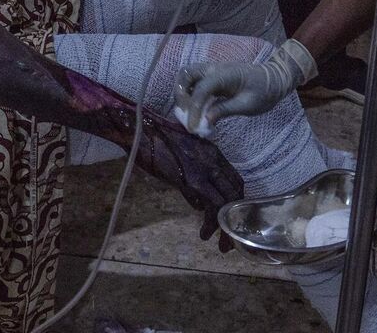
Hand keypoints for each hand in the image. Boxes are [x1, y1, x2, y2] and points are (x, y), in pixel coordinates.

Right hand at [133, 107, 245, 241]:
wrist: (140, 131)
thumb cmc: (156, 142)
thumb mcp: (181, 157)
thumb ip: (193, 177)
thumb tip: (198, 203)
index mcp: (213, 154)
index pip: (236, 181)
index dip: (236, 202)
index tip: (231, 217)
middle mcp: (213, 162)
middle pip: (235, 194)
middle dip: (236, 218)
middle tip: (231, 239)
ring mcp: (203, 171)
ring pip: (225, 203)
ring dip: (225, 226)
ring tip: (221, 245)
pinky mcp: (190, 180)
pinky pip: (209, 205)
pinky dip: (210, 222)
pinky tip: (204, 233)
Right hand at [175, 40, 316, 133]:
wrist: (274, 80)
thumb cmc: (264, 92)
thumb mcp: (248, 105)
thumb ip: (225, 110)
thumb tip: (205, 120)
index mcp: (224, 74)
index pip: (201, 89)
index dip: (194, 109)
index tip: (193, 127)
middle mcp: (214, 68)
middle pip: (185, 74)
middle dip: (180, 95)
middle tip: (185, 116)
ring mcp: (212, 70)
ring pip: (187, 76)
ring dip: (182, 93)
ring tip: (187, 113)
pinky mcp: (212, 77)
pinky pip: (194, 82)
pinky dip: (190, 94)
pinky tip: (196, 110)